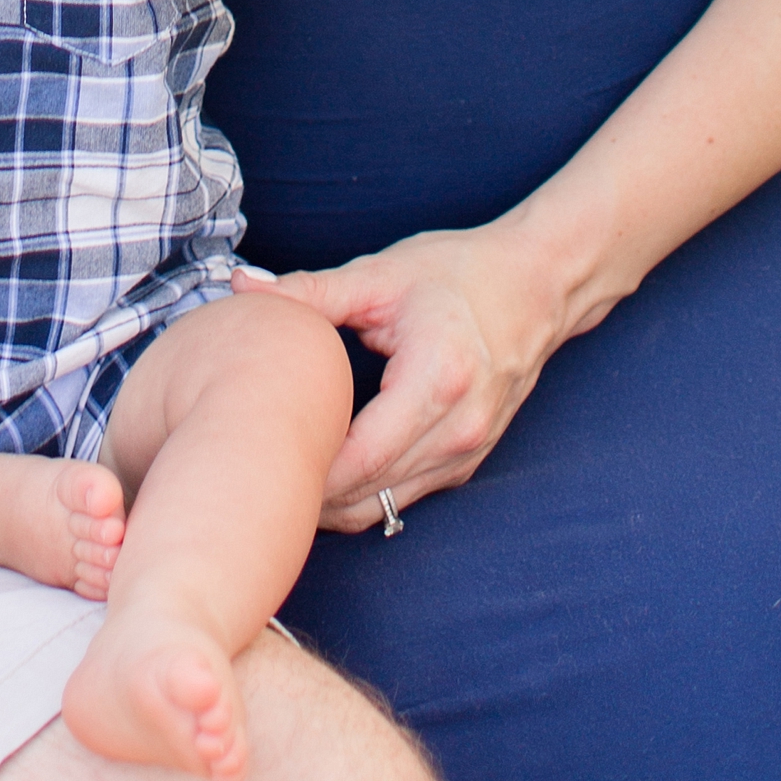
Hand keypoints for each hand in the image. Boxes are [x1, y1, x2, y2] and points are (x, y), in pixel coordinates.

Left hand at [270, 220, 572, 530]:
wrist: (538, 284)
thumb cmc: (459, 272)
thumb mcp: (380, 275)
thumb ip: (309, 292)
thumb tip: (241, 290)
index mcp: (437, 381)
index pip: (361, 458)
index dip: (306, 470)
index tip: (255, 456)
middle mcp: (460, 429)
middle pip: (371, 494)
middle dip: (310, 494)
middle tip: (251, 472)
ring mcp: (469, 452)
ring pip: (388, 507)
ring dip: (335, 503)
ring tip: (280, 474)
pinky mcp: (468, 461)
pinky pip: (406, 497)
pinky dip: (364, 493)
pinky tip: (325, 471)